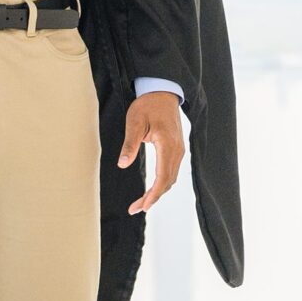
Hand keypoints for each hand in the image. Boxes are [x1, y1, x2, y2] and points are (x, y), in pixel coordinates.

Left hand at [119, 92, 185, 213]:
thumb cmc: (148, 105)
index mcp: (167, 145)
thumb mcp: (134, 122)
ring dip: (158, 192)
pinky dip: (162, 183)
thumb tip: (122, 164)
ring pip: (171, 178)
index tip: (141, 207)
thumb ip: (130, 144)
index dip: (153, 195)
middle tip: (135, 208)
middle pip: (168, 182)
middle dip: (152, 198)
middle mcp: (177, 150)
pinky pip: (172, 171)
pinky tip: (152, 188)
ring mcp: (179, 149)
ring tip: (142, 202)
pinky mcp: (177, 148)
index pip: (162, 177)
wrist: (163, 92)